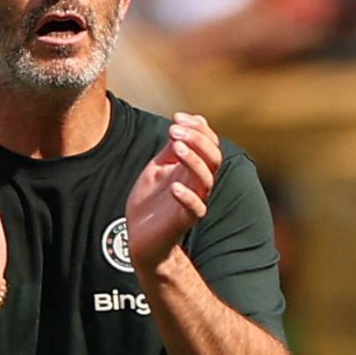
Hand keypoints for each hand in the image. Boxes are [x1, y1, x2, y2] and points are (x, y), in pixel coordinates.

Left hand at [126, 113, 221, 270]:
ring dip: (193, 160)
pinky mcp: (184, 221)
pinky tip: (174, 188)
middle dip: (197, 139)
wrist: (141, 237)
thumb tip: (184, 122)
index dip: (198, 128)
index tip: (176, 117)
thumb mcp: (157, 168)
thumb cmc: (150, 202)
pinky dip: (187, 197)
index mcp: (193, 169)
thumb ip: (170, 149)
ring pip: (207, 180)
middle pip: (214, 158)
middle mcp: (197, 184)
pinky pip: (196, 209)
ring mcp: (193, 202)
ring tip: (175, 146)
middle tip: (174, 129)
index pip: (209, 144)